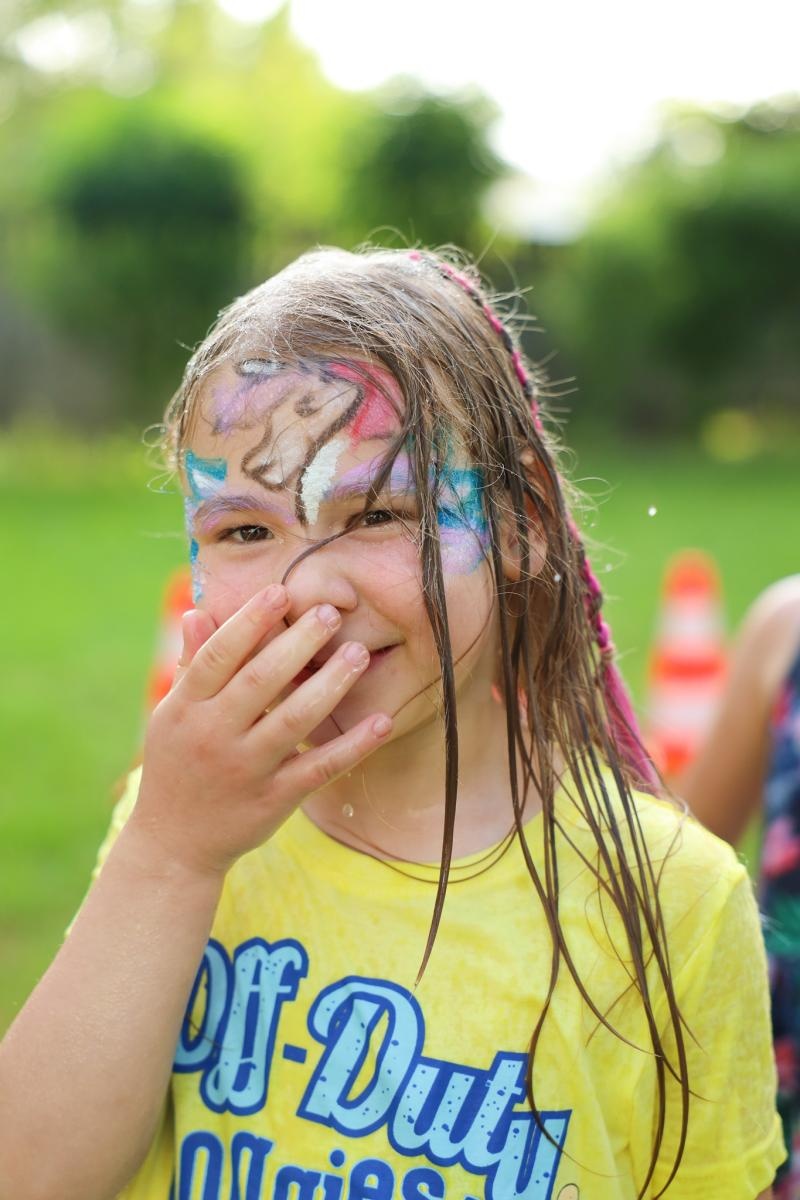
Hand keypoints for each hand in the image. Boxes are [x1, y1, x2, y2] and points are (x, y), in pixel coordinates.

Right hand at [129, 585, 391, 878]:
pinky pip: (320, 768)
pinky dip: (353, 745)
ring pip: (294, 721)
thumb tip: (200, 611)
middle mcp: (213, 736)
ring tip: (358, 653)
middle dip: (297, 644)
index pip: (219, 656)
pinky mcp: (274, 800)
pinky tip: (381, 721)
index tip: (281, 591)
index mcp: (184, 708)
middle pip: (260, 682)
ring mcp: (245, 770)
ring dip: (330, 685)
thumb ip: (191, 665)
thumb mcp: (171, 715)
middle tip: (330, 613)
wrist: (173, 844)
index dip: (249, 622)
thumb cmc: (176, 766)